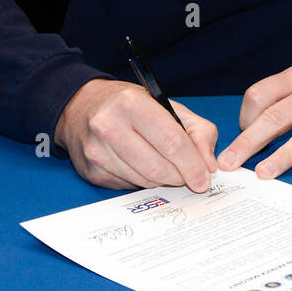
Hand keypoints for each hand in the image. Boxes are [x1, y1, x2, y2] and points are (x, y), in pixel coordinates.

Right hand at [54, 78, 217, 190]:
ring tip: (166, 165)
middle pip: (159, 168)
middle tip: (189, 175)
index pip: (172, 142)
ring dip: (164, 180)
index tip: (205, 177)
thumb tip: (208, 166)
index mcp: (131, 103)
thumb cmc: (132, 105)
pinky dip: (144, 181)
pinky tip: (143, 165)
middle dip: (181, 176)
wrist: (83, 108)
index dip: (193, 164)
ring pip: (145, 182)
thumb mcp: (169, 106)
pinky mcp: (93, 172)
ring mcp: (98, 152)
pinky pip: (130, 187)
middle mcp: (109, 126)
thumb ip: (198, 131)